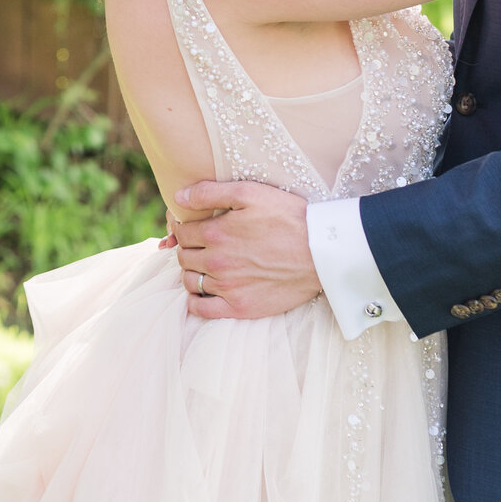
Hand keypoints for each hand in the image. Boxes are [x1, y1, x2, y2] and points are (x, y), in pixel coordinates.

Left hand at [168, 179, 321, 319]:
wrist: (322, 252)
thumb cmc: (289, 217)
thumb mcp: (251, 192)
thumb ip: (210, 192)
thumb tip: (178, 196)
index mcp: (216, 232)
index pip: (182, 231)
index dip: (183, 226)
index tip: (192, 225)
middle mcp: (217, 261)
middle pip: (184, 256)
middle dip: (188, 248)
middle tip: (201, 244)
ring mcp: (228, 287)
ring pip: (189, 280)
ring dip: (191, 271)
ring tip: (206, 264)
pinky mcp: (241, 307)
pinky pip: (201, 309)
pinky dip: (196, 301)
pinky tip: (205, 291)